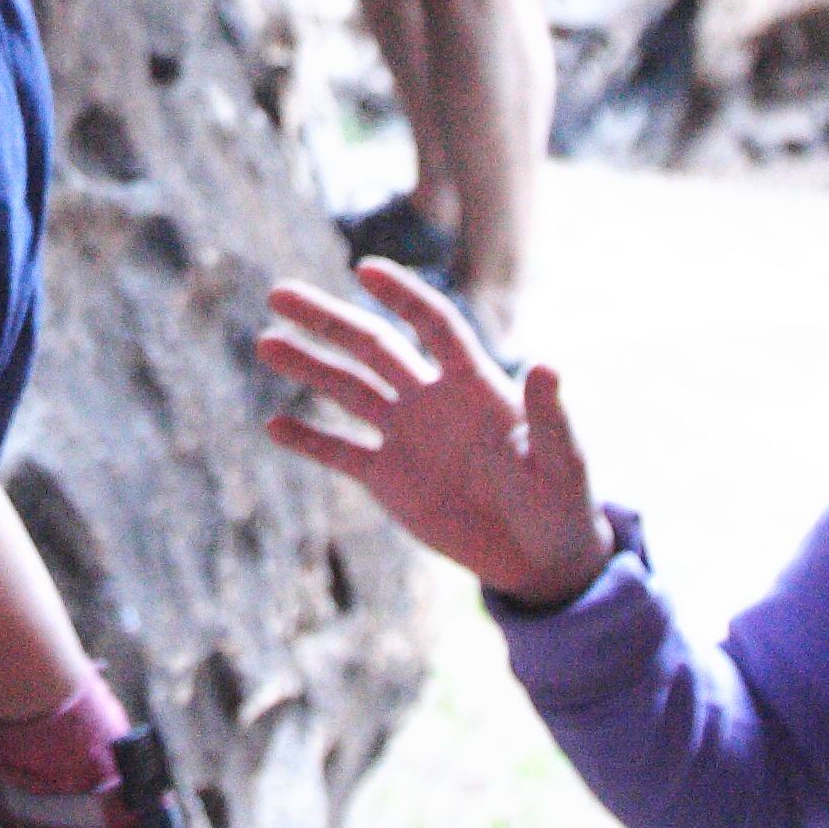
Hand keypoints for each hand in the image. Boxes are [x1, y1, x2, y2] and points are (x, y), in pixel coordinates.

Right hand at [260, 260, 616, 608]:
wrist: (540, 558)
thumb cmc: (562, 503)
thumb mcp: (561, 460)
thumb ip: (549, 416)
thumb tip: (550, 364)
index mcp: (474, 384)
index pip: (433, 325)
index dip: (402, 296)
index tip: (365, 268)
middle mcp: (431, 398)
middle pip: (373, 346)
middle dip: (328, 319)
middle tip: (279, 294)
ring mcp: (406, 435)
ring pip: (348, 390)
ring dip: (308, 366)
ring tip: (266, 342)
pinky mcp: (389, 477)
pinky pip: (340, 451)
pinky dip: (308, 439)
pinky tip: (273, 425)